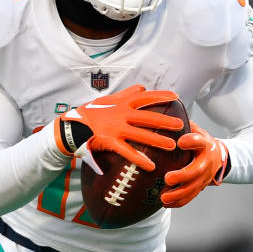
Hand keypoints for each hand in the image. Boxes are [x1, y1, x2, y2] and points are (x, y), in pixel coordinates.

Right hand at [60, 85, 181, 171]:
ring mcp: (116, 128)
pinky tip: (150, 165)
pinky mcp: (110, 142)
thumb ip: (126, 94)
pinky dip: (140, 158)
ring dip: (157, 141)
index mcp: (122, 103)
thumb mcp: (108, 99)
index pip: (145, 97)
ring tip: (171, 146)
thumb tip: (142, 87)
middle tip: (180, 126)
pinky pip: (128, 152)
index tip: (175, 96)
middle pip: (148, 117)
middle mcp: (121, 114)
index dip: (160, 96)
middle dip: (165, 122)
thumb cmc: (91, 112)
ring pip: (141, 135)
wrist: (72, 126)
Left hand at [161, 121, 228, 207]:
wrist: (218, 156)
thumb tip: (163, 113)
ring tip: (163, 197)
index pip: (200, 141)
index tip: (181, 142)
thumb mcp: (196, 129)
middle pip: (197, 171)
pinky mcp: (200, 186)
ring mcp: (205, 176)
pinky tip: (166, 204)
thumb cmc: (200, 141)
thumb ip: (183, 124)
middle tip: (168, 178)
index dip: (192, 141)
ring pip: (193, 188)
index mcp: (205, 144)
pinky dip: (179, 202)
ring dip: (178, 194)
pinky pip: (191, 196)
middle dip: (182, 176)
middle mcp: (207, 162)